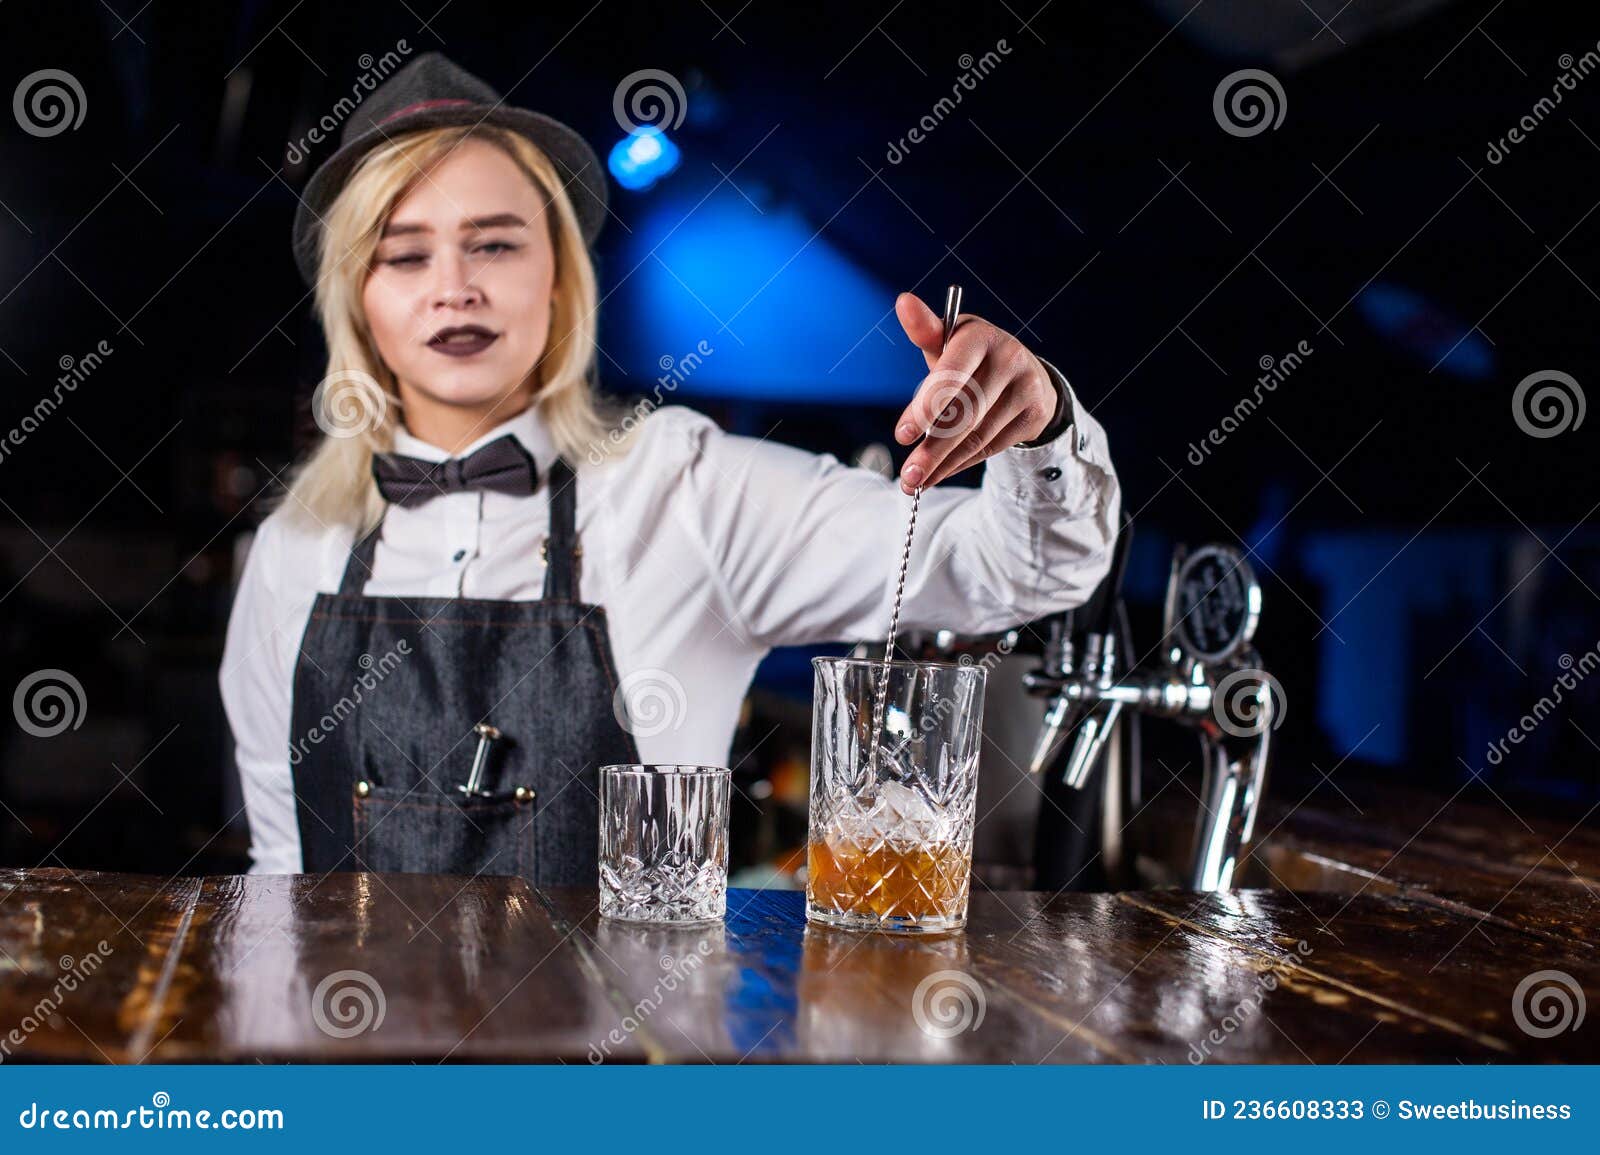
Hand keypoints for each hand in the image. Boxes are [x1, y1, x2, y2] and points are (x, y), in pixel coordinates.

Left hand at [892, 291, 1059, 493]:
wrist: (1024, 373)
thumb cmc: (971, 358)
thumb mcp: (949, 342)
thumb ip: (926, 331)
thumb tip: (903, 301)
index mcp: (980, 335)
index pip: (952, 373)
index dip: (926, 405)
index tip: (902, 435)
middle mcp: (1009, 358)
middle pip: (964, 413)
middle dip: (932, 448)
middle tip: (907, 475)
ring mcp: (1026, 388)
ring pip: (977, 436)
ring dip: (943, 463)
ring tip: (915, 482)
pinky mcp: (1034, 415)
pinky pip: (991, 447)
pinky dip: (960, 464)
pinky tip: (939, 474)